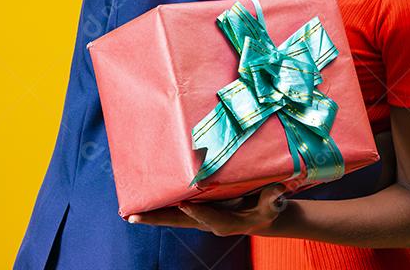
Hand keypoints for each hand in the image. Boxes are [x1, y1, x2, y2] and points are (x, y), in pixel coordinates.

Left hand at [128, 183, 287, 236]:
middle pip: (178, 220)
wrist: (262, 216)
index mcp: (225, 221)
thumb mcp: (273, 204)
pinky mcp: (196, 211)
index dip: (197, 211)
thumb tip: (280, 187)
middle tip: (134, 216)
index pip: (207, 216)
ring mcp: (199, 217)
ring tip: (129, 213)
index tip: (184, 204)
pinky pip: (174, 210)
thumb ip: (273, 197)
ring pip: (172, 217)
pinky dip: (159, 208)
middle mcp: (207, 221)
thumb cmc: (267, 208)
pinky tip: (143, 205)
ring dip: (151, 215)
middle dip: (156, 218)